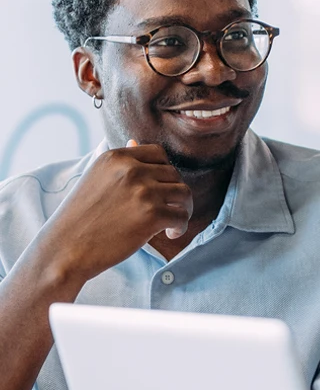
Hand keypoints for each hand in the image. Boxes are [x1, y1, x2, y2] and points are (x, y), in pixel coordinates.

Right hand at [38, 142, 191, 282]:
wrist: (66, 249)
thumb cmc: (81, 217)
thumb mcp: (95, 178)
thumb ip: (119, 163)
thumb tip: (135, 140)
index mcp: (116, 157)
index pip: (158, 153)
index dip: (165, 172)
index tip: (160, 189)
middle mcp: (131, 170)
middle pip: (174, 174)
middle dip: (174, 193)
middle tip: (166, 211)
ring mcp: (143, 191)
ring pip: (184, 194)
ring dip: (182, 209)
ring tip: (170, 223)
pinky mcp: (152, 215)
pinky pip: (182, 216)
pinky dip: (180, 227)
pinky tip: (169, 234)